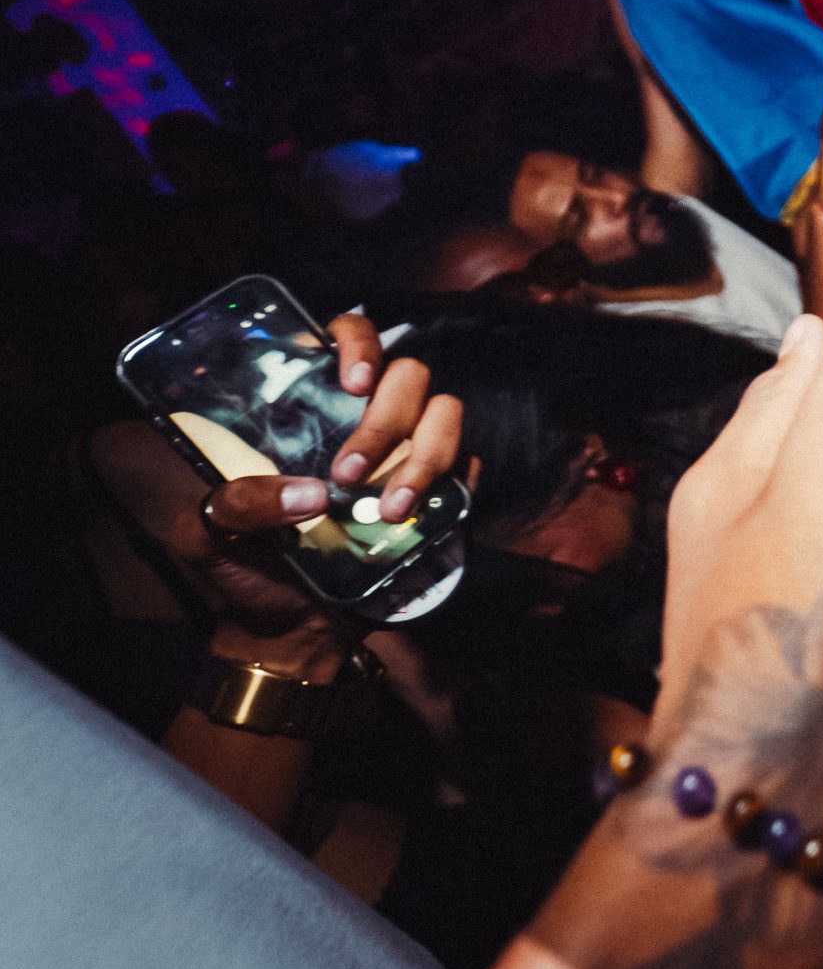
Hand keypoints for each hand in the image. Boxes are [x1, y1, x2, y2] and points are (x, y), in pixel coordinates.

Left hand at [164, 313, 464, 655]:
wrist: (292, 632)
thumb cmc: (244, 569)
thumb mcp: (208, 533)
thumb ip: (236, 502)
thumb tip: (309, 493)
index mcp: (312, 407)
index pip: (350, 336)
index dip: (359, 341)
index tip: (353, 382)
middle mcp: (367, 417)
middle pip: (408, 374)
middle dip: (385, 422)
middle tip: (348, 474)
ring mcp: (409, 451)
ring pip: (447, 412)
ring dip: (424, 456)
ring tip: (390, 510)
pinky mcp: (440, 491)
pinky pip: (468, 464)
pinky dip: (452, 480)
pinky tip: (420, 513)